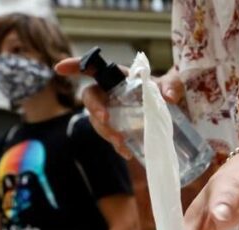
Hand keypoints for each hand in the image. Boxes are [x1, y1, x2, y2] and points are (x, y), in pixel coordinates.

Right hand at [54, 60, 185, 159]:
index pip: (93, 68)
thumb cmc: (170, 93)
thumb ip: (173, 86)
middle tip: (107, 119)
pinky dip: (118, 145)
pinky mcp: (120, 129)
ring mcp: (113, 113)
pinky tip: (128, 152)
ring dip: (106, 131)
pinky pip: (112, 137)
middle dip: (95, 109)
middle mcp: (111, 94)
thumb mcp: (174, 86)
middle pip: (91, 98)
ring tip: (121, 142)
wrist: (179, 113)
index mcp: (120, 77)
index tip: (59, 69)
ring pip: (98, 121)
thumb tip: (169, 96)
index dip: (75, 67)